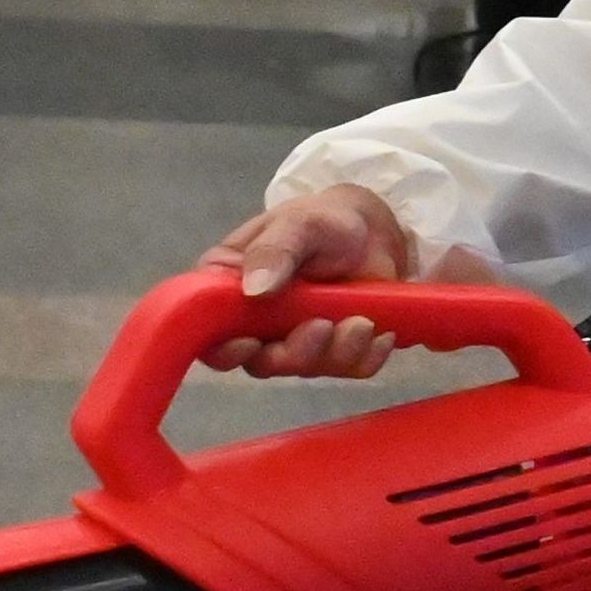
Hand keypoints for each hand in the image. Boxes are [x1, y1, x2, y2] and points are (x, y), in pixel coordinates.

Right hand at [200, 184, 413, 377]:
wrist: (373, 231)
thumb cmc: (324, 221)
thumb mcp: (299, 224)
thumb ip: (274, 251)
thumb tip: (253, 290)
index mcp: (231, 289)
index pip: (209, 333)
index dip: (223, 349)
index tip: (251, 342)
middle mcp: (257, 322)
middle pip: (261, 362)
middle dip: (295, 352)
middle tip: (323, 326)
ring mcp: (296, 340)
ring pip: (307, 369)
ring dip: (336, 351)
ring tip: (363, 321)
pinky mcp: (334, 352)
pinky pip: (347, 370)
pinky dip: (366, 356)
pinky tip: (382, 333)